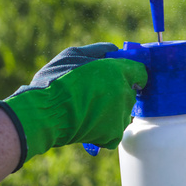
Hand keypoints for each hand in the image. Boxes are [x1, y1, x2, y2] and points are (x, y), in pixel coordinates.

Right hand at [0, 43, 146, 169]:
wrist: (45, 115)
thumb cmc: (56, 82)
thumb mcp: (73, 54)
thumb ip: (99, 51)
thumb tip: (115, 51)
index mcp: (118, 72)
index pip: (140, 72)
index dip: (131, 73)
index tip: (121, 76)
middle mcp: (125, 94)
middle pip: (130, 92)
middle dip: (117, 92)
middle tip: (95, 94)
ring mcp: (121, 115)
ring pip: (122, 111)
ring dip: (110, 110)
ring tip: (87, 110)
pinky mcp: (114, 135)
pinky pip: (114, 130)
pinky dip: (104, 129)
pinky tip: (87, 123)